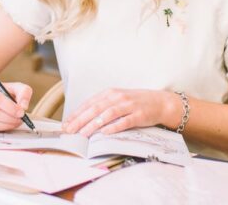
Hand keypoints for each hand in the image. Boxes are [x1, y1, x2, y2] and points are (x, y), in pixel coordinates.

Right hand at [0, 78, 32, 131]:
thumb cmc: (2, 92)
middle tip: (20, 120)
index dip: (10, 108)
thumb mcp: (15, 87)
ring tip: (15, 123)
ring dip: (5, 126)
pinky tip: (6, 125)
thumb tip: (23, 106)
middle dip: (9, 119)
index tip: (21, 112)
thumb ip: (24, 92)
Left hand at [62, 88, 178, 136]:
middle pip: (95, 109)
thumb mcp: (118, 100)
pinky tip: (105, 133)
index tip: (66, 124)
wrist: (161, 102)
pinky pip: (125, 121)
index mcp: (110, 93)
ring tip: (83, 134)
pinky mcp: (139, 115)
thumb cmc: (137, 102)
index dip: (76, 114)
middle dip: (80, 120)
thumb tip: (84, 118)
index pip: (89, 103)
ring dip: (94, 125)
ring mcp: (129, 105)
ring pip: (108, 115)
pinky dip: (114, 127)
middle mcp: (118, 97)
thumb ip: (103, 106)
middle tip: (69, 131)